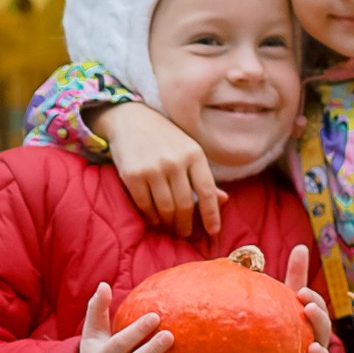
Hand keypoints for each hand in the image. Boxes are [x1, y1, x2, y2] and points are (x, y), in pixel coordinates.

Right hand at [99, 103, 223, 237]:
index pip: (208, 191)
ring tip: (170, 227)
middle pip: (185, 204)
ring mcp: (153, 168)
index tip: (213, 231)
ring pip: (166, 208)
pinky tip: (155, 218)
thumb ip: (203, 176)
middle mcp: (175, 161)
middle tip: (185, 233)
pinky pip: (145, 205)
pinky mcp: (133, 174)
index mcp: (194, 154)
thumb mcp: (188, 150)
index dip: (212, 214)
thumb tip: (224, 200)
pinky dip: (151, 217)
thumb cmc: (164, 137)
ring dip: (169, 223)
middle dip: (186, 224)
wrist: (129, 118)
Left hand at [273, 246, 331, 352]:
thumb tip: (301, 246)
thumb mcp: (290, 302)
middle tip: (308, 309)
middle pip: (323, 330)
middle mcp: (317, 342)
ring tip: (311, 350)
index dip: (314, 301)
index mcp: (313, 322)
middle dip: (318, 320)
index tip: (303, 293)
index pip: (318, 309)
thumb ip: (296, 276)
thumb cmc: (290, 327)